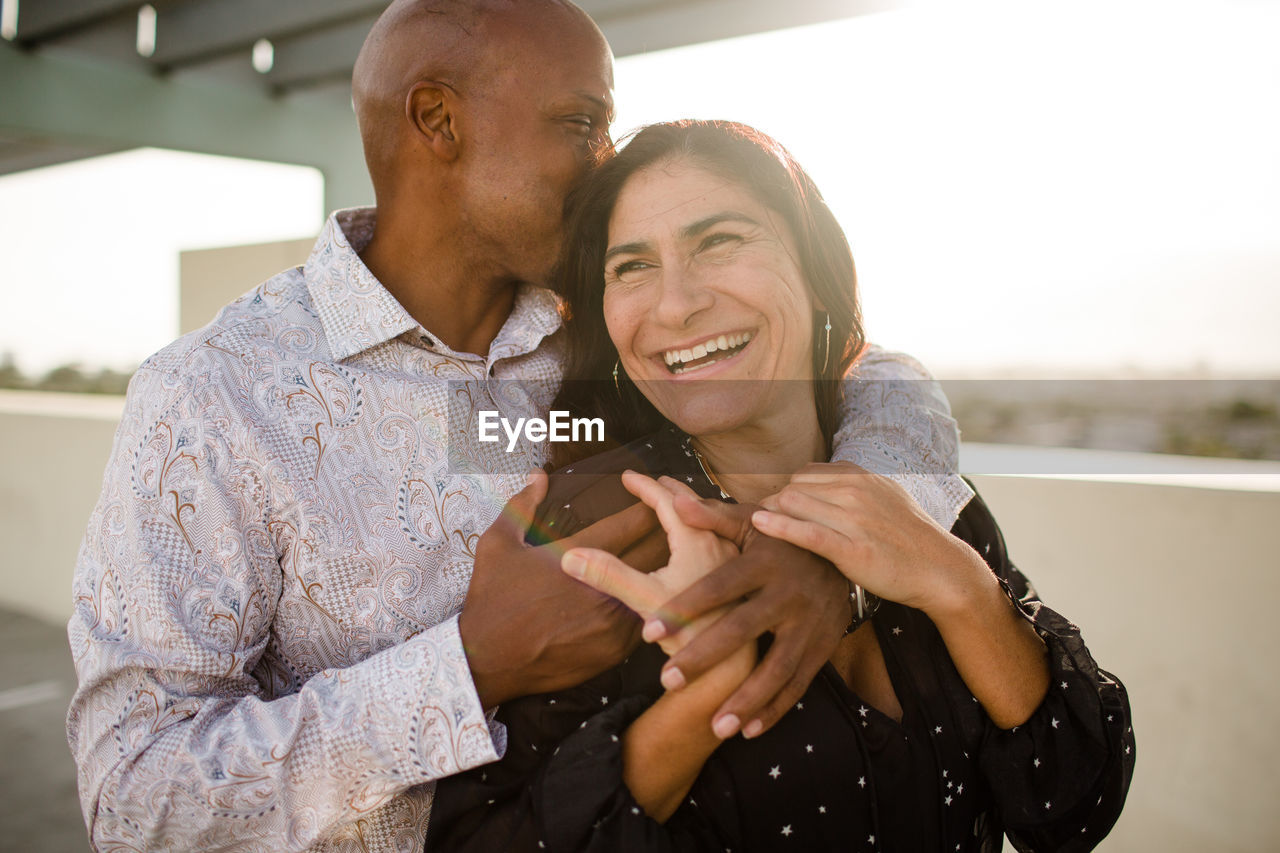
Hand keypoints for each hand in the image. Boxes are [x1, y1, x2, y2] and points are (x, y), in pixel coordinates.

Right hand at [460, 470, 660, 706]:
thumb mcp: (498, 543)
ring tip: (677, 555)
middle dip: (665, 533)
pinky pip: (644, 620)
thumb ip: (522, 505)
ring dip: (665, 569)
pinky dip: (651, 605)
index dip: (649, 506)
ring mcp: (612, 622)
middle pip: (653, 553)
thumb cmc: (492, 598)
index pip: (631, 523)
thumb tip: (538, 475)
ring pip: (654, 590)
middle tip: (676, 520)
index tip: (656, 495)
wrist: (488, 660)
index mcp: (579, 556)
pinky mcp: (614, 650)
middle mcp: (602, 587)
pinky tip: (656, 595)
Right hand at [560, 470, 741, 659]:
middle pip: (692, 503)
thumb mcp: (643, 600)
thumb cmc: (691, 633)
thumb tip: (571, 557)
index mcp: (696, 539)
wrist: (730, 665)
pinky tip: (698, 540)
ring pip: (707, 519)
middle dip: (668, 490)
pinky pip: (717, 534)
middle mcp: (719, 542)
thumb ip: (608, 575)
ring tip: (674, 503)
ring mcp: (731, 558)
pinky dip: (700, 526)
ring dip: (687, 507)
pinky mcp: (735, 575)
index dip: (644, 485)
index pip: (667, 500)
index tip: (627, 476)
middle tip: (650, 481)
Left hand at [642, 479, 850, 739]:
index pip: (719, 586)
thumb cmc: (782, 535)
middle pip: (742, 629)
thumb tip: (676, 502)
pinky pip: (799, 683)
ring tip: (715, 726)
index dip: (685, 607)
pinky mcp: (823, 646)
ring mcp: (810, 624)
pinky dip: (775, 709)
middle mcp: (788, 594)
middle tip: (667, 681)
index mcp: (764, 561)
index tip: (649, 629)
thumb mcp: (752, 520)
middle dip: (704, 657)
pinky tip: (748, 731)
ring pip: (777, 667)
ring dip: (746, 699)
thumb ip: (712, 515)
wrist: (846, 548)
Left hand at [751, 462, 986, 615]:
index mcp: (861, 476)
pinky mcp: (853, 549)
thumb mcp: (883, 496)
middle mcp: (856, 491)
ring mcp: (854, 519)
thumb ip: (852, 484)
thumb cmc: (908, 537)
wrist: (940, 569)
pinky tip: (759, 524)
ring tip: (757, 529)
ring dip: (771, 514)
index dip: (786, 492)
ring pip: (794, 503)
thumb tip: (818, 476)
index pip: (805, 473)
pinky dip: (779, 526)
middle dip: (774, 504)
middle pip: (793, 486)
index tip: (777, 510)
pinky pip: (807, 532)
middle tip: (763, 523)